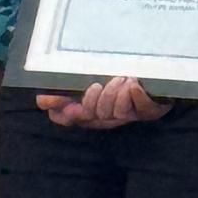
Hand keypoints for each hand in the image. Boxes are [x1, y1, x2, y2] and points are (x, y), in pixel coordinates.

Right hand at [36, 76, 171, 128]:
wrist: (156, 81)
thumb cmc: (116, 83)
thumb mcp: (86, 84)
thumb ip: (64, 91)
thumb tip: (40, 100)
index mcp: (91, 110)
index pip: (70, 118)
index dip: (67, 114)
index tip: (69, 105)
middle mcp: (109, 115)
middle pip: (96, 116)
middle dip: (95, 102)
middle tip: (98, 85)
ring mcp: (130, 113)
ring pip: (119, 112)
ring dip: (117, 95)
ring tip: (121, 79)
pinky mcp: (150, 109)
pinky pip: (144, 108)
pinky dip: (137, 96)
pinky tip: (134, 85)